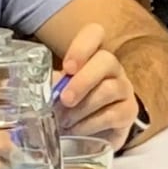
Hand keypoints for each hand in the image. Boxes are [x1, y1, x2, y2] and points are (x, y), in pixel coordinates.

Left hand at [52, 24, 141, 149]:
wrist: (91, 134)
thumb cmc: (72, 106)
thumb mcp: (59, 91)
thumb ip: (52, 84)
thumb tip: (38, 86)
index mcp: (91, 56)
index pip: (95, 34)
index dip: (82, 47)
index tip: (68, 67)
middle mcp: (112, 68)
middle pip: (106, 60)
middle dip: (82, 81)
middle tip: (64, 99)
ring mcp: (123, 89)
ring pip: (109, 89)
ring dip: (82, 107)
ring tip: (64, 121)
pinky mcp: (129, 113)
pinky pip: (112, 114)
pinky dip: (90, 124)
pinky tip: (76, 129)